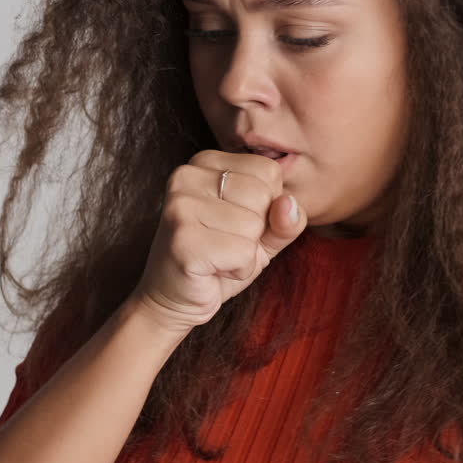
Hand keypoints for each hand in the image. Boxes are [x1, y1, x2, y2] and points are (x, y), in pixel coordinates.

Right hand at [129, 149, 307, 332]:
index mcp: (206, 162)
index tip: (235, 223)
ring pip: (254, 225)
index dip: (266, 206)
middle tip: (224, 243)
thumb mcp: (263, 233)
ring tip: (218, 256)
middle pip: (263, 194)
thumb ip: (285, 217)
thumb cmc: (220, 259)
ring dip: (246, 253)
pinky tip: (213, 270)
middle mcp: (187, 175)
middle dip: (256, 230)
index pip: (269, 171)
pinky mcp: (183, 239)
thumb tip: (287, 204)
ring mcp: (181, 206)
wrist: (174, 299)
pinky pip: (243, 253)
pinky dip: (238, 270)